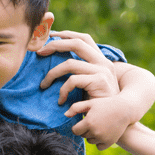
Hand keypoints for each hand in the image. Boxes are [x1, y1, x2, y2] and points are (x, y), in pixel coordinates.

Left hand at [37, 31, 133, 148]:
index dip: (66, 34)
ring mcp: (102, 71)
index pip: (83, 38)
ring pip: (69, 64)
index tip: (50, 36)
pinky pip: (73, 80)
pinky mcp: (99, 81)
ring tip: (43, 84)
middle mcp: (103, 62)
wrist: (115, 119)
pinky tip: (60, 101)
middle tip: (39, 52)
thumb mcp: (88, 85)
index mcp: (101, 60)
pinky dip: (62, 90)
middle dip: (55, 45)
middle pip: (76, 43)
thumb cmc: (98, 104)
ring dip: (52, 74)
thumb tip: (57, 63)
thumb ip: (79, 73)